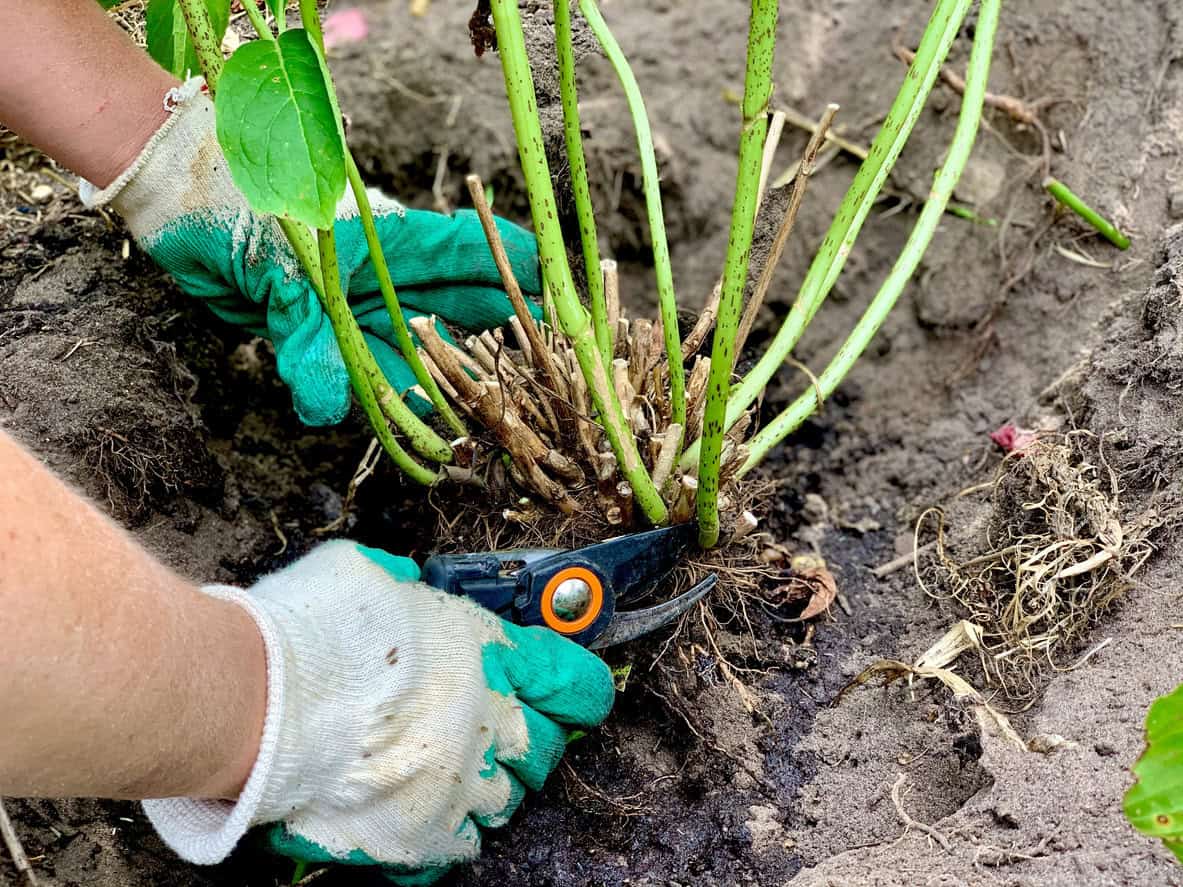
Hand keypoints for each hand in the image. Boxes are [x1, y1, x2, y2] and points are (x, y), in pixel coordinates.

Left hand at [81, 80, 540, 425]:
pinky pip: (372, 378)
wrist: (178, 219)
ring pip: (423, 351)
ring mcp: (361, 309)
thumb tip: (328, 406)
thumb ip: (308, 338)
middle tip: (550, 368)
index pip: (470, 252)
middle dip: (506, 335)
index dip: (519, 269)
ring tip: (498, 411)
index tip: (562, 294)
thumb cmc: (234, 210)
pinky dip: (391, 404)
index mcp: (389, 240)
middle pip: (464, 306)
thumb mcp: (276, 270)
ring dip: (452, 382)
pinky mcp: (331, 342)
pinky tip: (424, 427)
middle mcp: (386, 277)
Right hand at [143, 541, 614, 882]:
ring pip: (508, 799)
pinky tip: (422, 811)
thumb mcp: (369, 573)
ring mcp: (463, 782)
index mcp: (492, 654)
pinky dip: (449, 830)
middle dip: (526, 740)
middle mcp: (492, 722)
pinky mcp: (426, 834)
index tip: (567, 694)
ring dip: (486, 784)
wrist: (261, 700)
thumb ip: (406, 587)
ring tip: (446, 771)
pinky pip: (464, 844)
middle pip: (547, 748)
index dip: (574, 689)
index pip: (576, 681)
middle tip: (491, 733)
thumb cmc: (313, 628)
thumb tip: (405, 589)